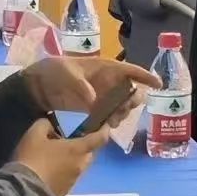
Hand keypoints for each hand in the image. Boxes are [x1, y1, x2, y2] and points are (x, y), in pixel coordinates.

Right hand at [12, 117, 109, 195]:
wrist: (23, 191)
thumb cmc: (32, 158)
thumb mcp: (34, 134)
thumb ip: (45, 125)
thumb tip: (50, 125)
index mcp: (78, 149)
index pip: (100, 138)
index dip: (104, 130)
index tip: (104, 124)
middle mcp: (81, 165)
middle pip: (88, 152)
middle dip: (82, 145)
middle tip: (67, 141)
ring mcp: (74, 180)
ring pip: (78, 165)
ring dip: (72, 159)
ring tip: (55, 156)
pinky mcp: (65, 191)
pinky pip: (69, 177)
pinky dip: (64, 171)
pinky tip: (49, 171)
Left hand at [22, 57, 157, 123]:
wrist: (37, 86)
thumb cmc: (54, 71)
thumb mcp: (66, 72)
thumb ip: (80, 85)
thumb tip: (94, 100)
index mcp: (105, 69)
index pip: (130, 71)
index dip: (145, 76)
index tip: (158, 84)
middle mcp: (108, 84)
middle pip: (131, 92)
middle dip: (134, 100)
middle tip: (125, 108)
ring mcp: (101, 98)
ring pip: (121, 107)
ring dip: (122, 113)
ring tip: (113, 120)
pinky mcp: (92, 111)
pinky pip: (108, 117)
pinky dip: (110, 122)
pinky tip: (106, 127)